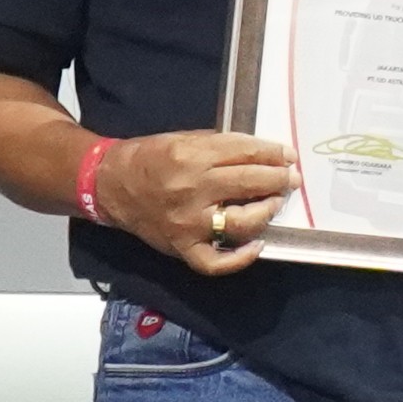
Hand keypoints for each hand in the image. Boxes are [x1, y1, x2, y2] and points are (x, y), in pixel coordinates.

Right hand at [98, 128, 301, 275]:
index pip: (245, 154)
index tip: (289, 156)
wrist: (110, 185)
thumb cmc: (150, 158)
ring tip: (274, 204)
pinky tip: (256, 245)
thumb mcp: (184, 138)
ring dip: (266, 213)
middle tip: (291, 180)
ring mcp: (188, 223)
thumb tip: (262, 154)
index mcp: (192, 157)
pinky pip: (216, 262)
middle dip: (277, 180)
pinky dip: (240, 258)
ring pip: (240, 223)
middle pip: (248, 184)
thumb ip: (221, 146)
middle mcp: (192, 190)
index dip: (273, 154)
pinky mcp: (182, 248)